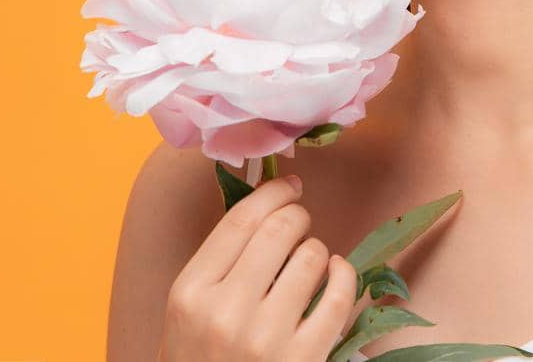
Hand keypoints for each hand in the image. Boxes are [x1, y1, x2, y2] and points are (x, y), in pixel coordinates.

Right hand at [158, 173, 358, 361]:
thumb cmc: (201, 360)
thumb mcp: (188, 312)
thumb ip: (219, 263)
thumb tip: (267, 201)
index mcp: (190, 293)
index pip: (241, 220)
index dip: (272, 194)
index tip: (289, 187)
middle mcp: (226, 312)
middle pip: (280, 229)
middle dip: (298, 216)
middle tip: (300, 223)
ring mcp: (267, 339)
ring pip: (312, 256)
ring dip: (317, 251)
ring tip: (309, 264)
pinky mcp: (304, 360)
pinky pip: (339, 295)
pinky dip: (344, 275)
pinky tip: (336, 275)